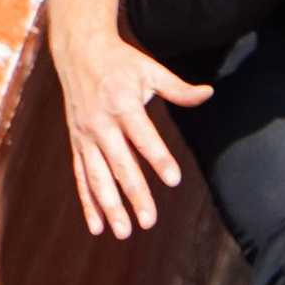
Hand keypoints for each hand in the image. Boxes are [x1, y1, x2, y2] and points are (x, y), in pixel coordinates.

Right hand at [54, 29, 210, 239]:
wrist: (78, 51)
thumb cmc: (121, 62)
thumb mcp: (151, 70)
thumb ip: (178, 88)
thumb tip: (208, 93)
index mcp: (123, 105)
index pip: (144, 137)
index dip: (159, 158)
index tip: (173, 180)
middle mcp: (101, 124)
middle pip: (121, 165)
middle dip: (135, 194)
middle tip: (149, 221)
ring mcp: (86, 137)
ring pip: (98, 177)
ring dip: (110, 206)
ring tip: (124, 233)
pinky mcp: (77, 144)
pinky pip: (81, 177)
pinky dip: (88, 202)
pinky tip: (98, 227)